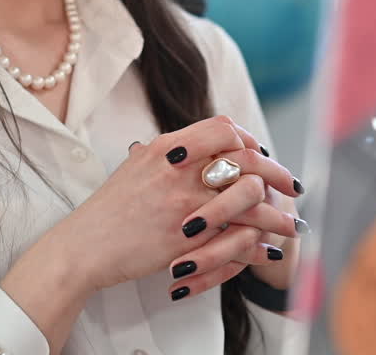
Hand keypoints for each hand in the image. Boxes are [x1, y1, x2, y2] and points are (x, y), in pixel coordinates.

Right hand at [48, 116, 301, 295]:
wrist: (83, 246)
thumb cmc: (108, 209)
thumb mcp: (136, 166)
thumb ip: (168, 152)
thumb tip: (195, 142)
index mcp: (167, 148)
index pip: (224, 127)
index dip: (250, 140)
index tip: (263, 154)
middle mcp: (178, 170)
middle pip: (246, 159)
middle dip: (277, 173)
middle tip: (292, 187)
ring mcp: (184, 204)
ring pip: (250, 198)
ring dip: (277, 212)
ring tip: (292, 222)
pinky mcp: (187, 240)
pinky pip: (237, 235)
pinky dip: (259, 241)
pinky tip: (269, 247)